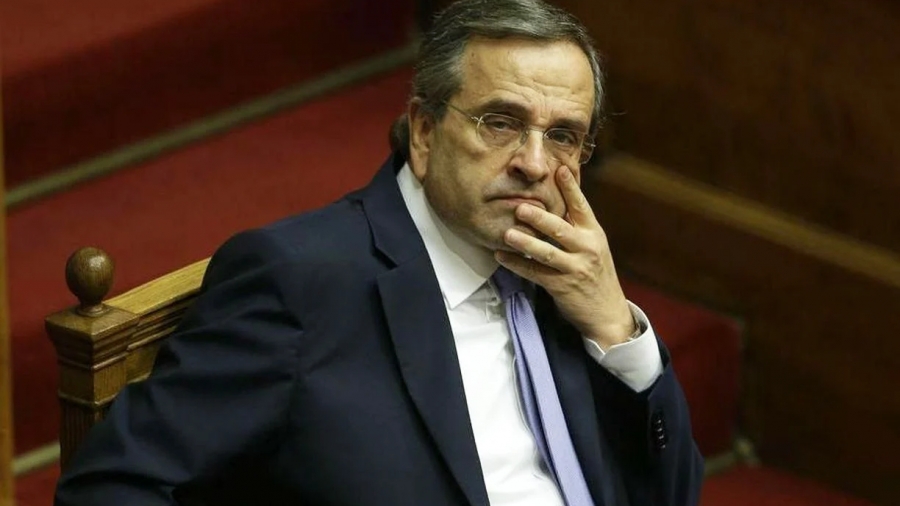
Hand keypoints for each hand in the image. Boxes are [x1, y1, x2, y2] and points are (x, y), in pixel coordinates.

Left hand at [495, 165, 634, 349]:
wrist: (607, 312)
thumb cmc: (594, 272)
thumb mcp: (593, 245)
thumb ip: (576, 225)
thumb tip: (557, 197)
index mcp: (594, 233)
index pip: (581, 206)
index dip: (570, 188)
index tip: (559, 169)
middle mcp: (587, 248)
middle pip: (561, 229)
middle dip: (540, 218)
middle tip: (521, 208)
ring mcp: (575, 268)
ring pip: (547, 253)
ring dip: (525, 243)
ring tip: (507, 234)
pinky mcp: (562, 287)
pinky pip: (536, 273)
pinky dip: (517, 265)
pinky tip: (501, 257)